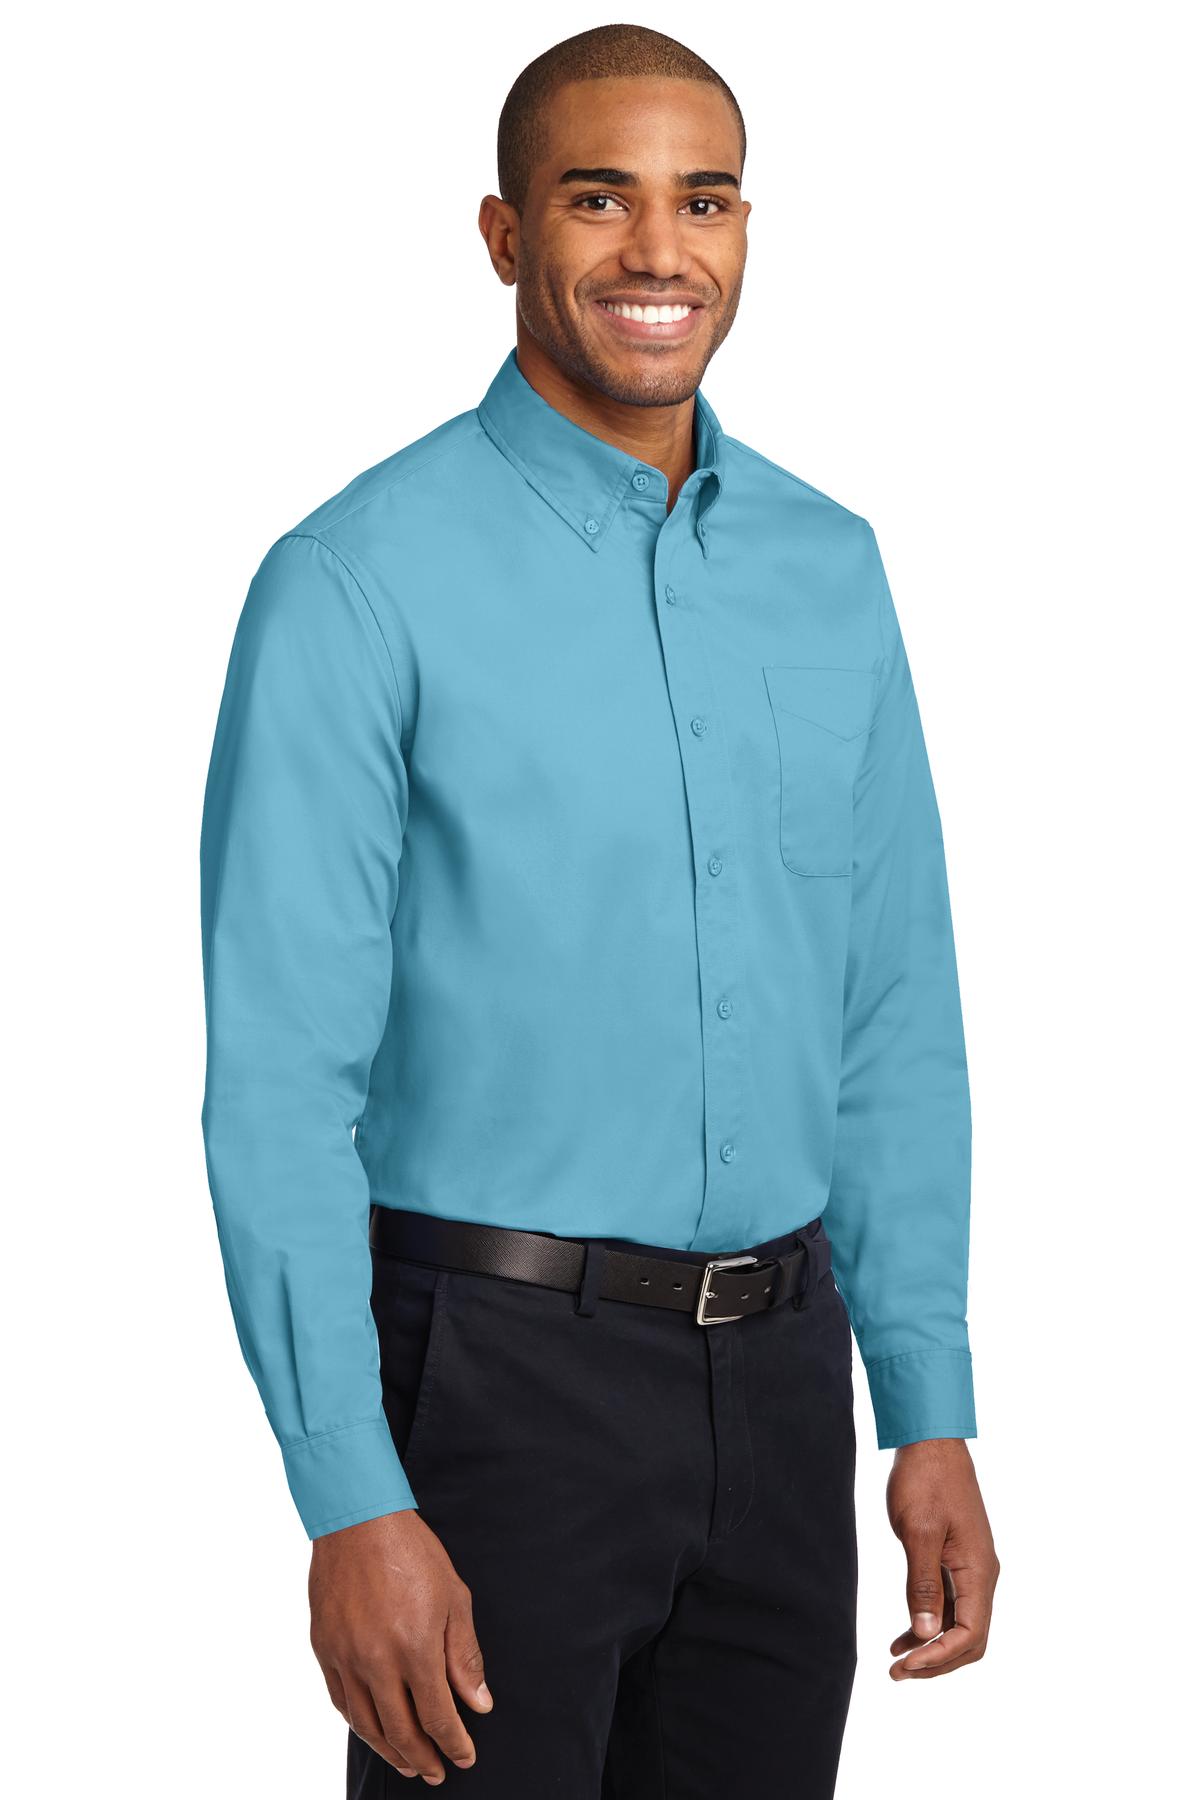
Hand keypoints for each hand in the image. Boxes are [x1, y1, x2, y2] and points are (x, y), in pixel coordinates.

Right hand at [309, 1509, 492, 1783]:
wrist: (359, 1520)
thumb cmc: (411, 1552)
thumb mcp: (454, 1598)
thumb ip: (465, 1656)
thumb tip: (479, 1703)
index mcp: (415, 1649)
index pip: (438, 1717)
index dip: (454, 1744)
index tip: (465, 1756)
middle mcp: (377, 1662)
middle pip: (401, 1731)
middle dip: (424, 1758)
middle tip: (437, 1772)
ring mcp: (346, 1658)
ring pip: (367, 1725)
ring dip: (390, 1751)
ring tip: (408, 1763)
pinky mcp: (324, 1649)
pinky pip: (340, 1701)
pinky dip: (359, 1724)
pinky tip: (372, 1730)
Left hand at [885, 1438, 998, 1679]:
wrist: (931, 1442)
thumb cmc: (925, 1480)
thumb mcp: (918, 1531)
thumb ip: (923, 1583)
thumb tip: (927, 1633)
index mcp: (979, 1569)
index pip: (971, 1633)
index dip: (939, 1656)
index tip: (907, 1665)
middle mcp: (982, 1574)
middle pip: (970, 1638)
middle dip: (937, 1661)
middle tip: (899, 1674)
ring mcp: (970, 1567)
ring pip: (960, 1624)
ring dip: (932, 1646)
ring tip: (897, 1663)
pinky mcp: (957, 1559)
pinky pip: (950, 1604)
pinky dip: (930, 1623)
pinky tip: (905, 1635)